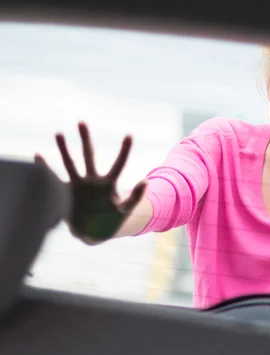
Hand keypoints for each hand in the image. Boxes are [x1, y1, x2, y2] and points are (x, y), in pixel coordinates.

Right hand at [35, 122, 146, 244]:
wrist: (93, 233)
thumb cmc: (111, 222)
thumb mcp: (125, 210)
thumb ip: (135, 197)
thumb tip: (146, 180)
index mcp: (109, 184)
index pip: (118, 164)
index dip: (124, 151)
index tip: (129, 135)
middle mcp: (92, 181)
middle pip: (89, 156)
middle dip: (85, 140)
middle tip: (81, 122)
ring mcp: (78, 185)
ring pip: (69, 164)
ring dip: (64, 149)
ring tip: (59, 133)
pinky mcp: (66, 193)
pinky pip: (53, 179)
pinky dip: (44, 169)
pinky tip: (37, 156)